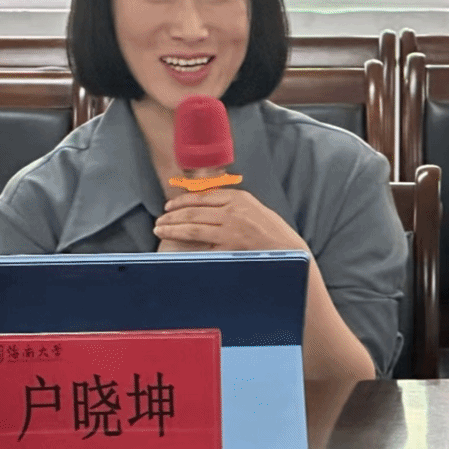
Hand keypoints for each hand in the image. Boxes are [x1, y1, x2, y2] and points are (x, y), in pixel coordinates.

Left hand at [153, 189, 308, 252]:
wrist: (289, 251)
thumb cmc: (273, 232)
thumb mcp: (254, 209)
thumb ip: (232, 205)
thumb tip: (207, 205)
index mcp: (239, 198)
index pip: (203, 197)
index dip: (182, 201)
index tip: (170, 206)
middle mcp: (233, 212)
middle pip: (194, 211)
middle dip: (172, 216)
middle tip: (160, 219)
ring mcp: (230, 230)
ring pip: (192, 227)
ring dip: (173, 228)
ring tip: (160, 229)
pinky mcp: (228, 248)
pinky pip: (201, 246)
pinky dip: (186, 246)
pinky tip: (175, 246)